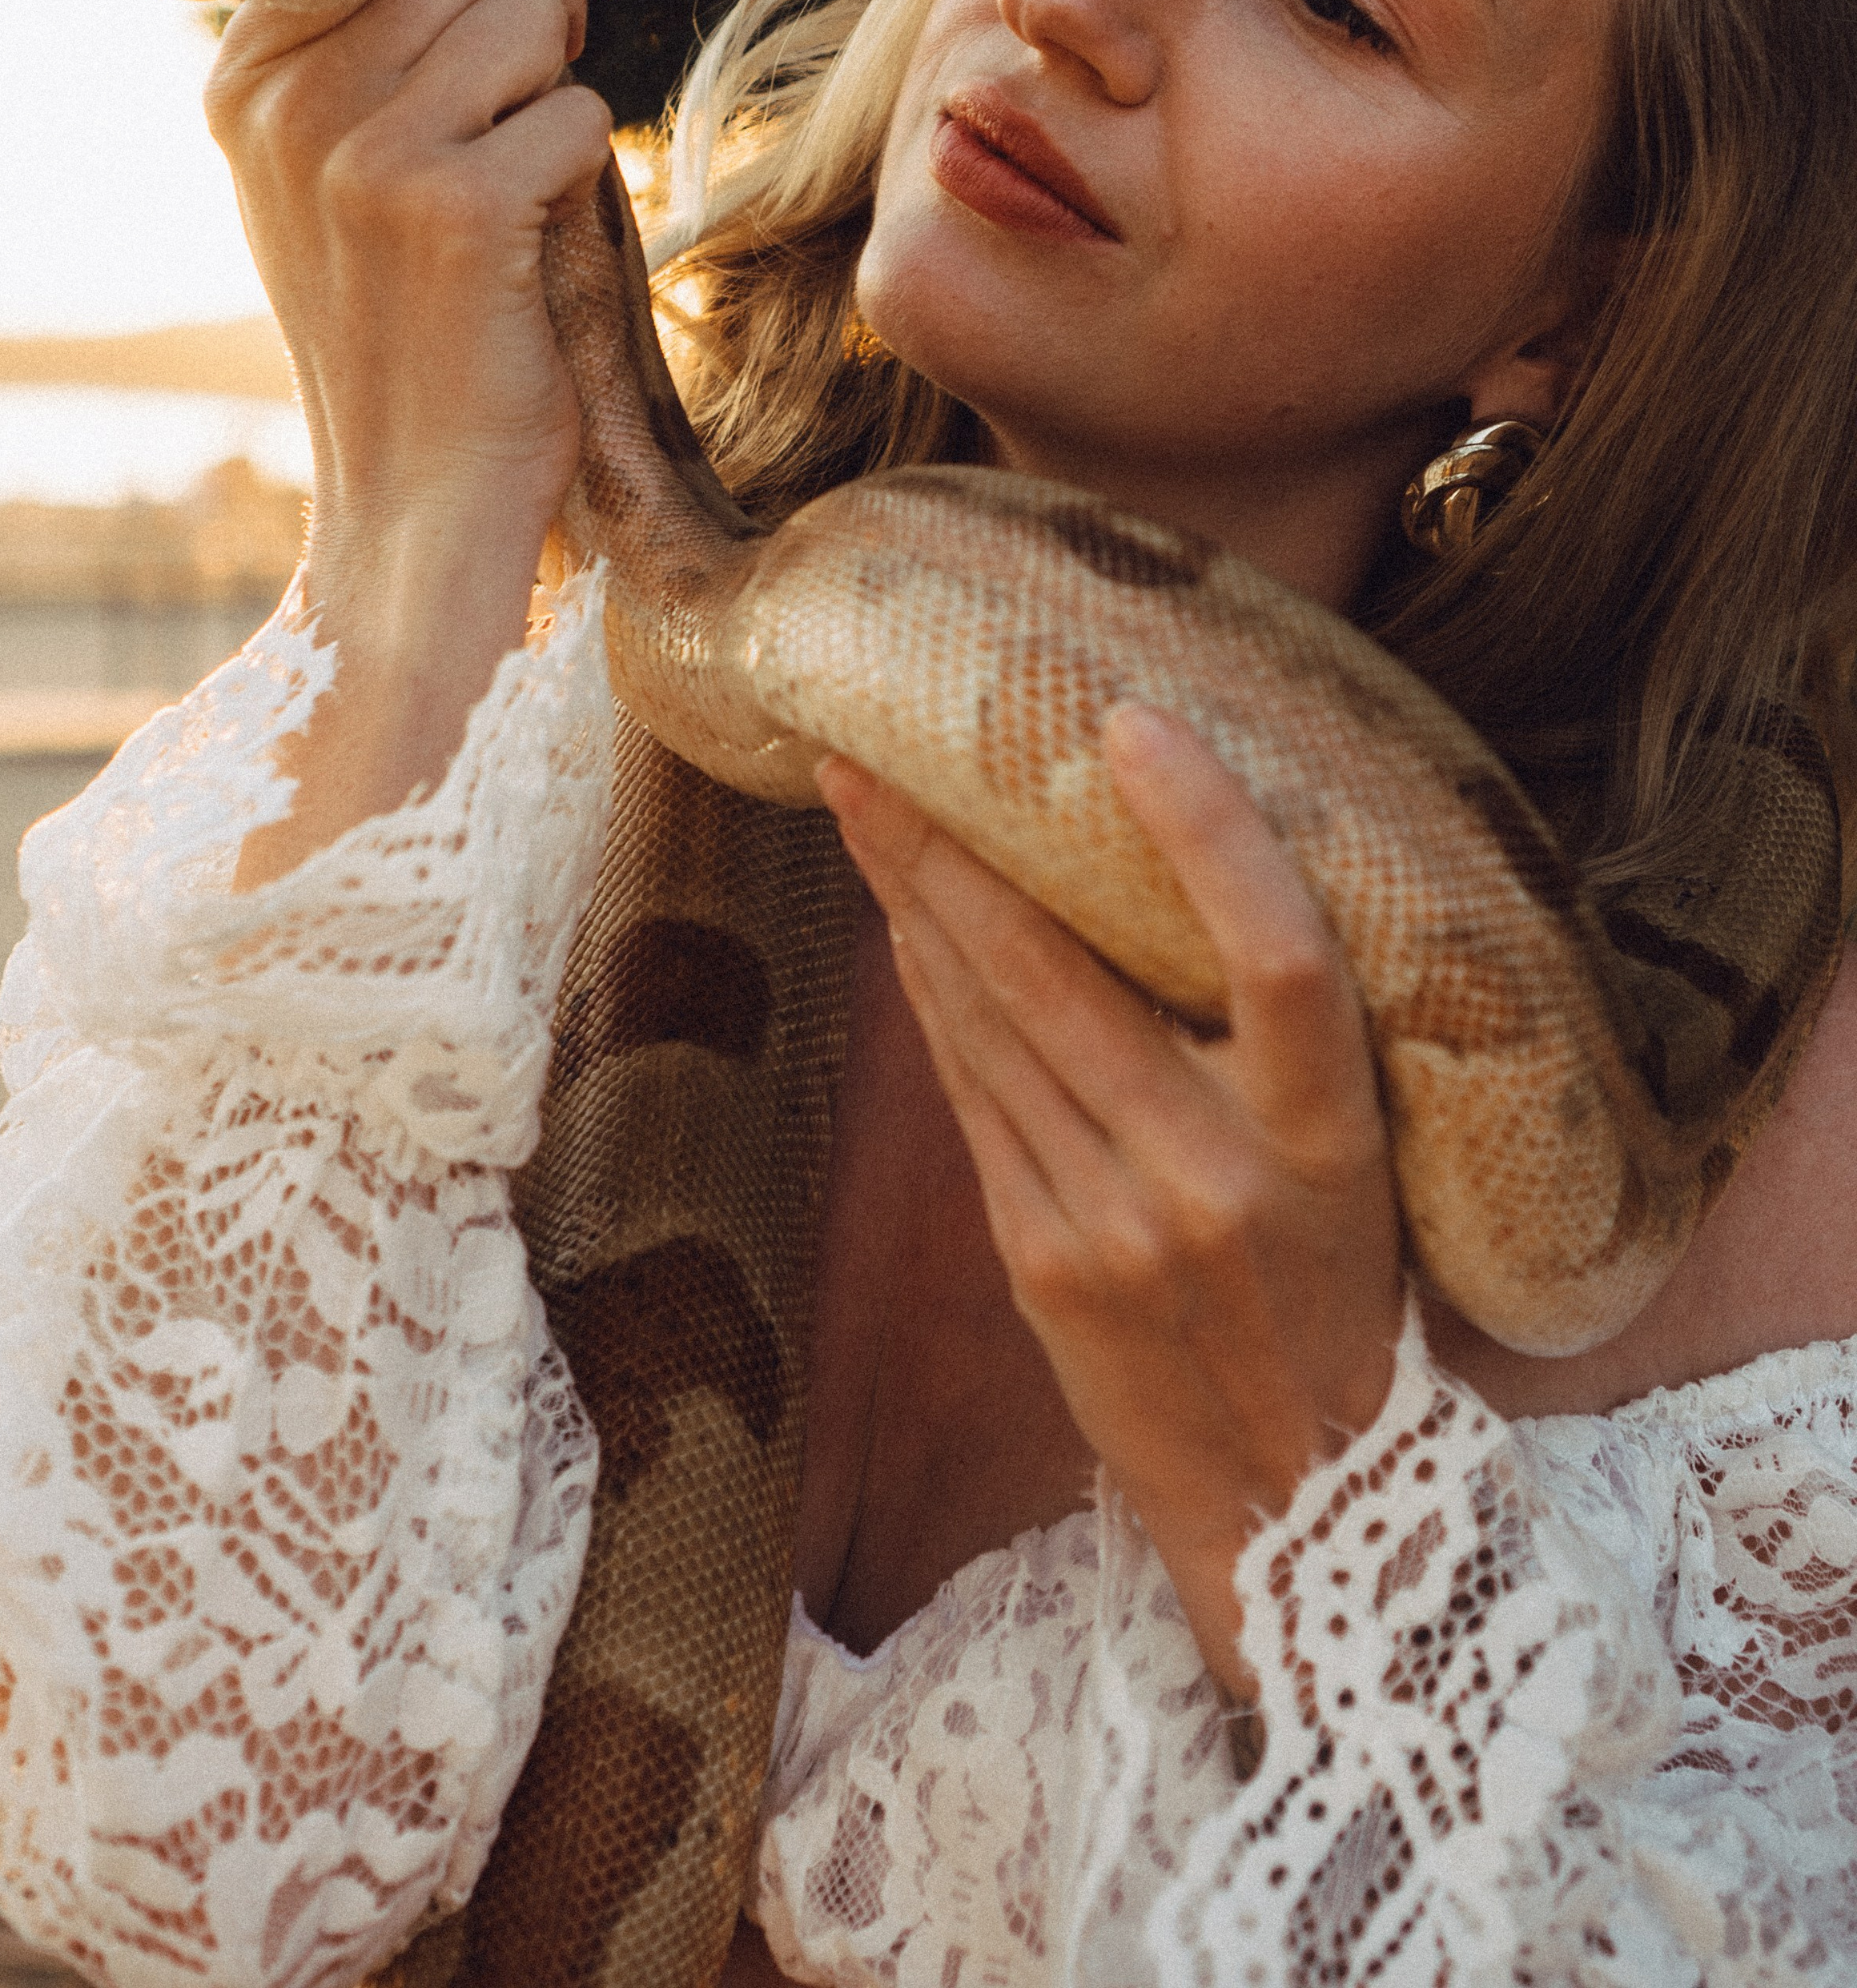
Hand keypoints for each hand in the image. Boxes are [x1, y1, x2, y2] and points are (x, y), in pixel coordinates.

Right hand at [206, 0, 612, 872]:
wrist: (418, 495)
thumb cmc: (412, 316)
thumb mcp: (341, 159)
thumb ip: (371, 15)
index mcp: (245, 73)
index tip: (473, 11)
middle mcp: (287, 98)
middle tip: (527, 97)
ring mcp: (362, 150)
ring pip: (532, 2)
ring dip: (564, 80)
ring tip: (526, 168)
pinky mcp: (452, 205)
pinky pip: (583, 110)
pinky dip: (589, 174)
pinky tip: (534, 243)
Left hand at [819, 703, 1402, 1701]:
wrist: (1297, 1500)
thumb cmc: (1339, 1290)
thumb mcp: (1360, 1162)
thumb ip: (1278, 1043)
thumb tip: (1158, 861)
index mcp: (1328, 1137)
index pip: (1278, 955)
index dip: (1209, 833)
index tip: (1134, 722)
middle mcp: (1215, 1177)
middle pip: (1062, 975)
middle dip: (951, 852)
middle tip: (870, 749)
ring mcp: (1114, 1226)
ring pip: (990, 1028)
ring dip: (914, 909)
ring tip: (862, 810)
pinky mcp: (1041, 1265)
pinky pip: (973, 1099)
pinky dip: (934, 1004)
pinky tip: (903, 932)